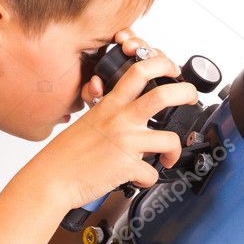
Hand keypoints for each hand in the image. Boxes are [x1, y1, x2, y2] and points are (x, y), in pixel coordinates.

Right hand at [42, 30, 197, 209]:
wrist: (52, 178)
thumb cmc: (65, 154)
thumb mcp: (88, 122)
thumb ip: (110, 114)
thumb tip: (129, 115)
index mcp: (110, 106)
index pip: (139, 72)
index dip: (161, 64)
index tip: (172, 68)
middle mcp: (120, 120)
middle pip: (163, 95)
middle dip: (186, 93)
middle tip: (191, 98)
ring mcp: (126, 143)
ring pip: (170, 140)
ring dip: (175, 151)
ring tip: (168, 157)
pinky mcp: (128, 166)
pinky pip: (152, 174)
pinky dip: (147, 179)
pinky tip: (138, 179)